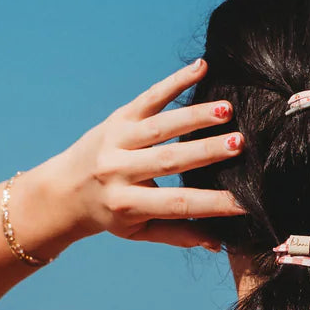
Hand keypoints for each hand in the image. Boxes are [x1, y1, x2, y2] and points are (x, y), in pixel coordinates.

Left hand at [27, 58, 245, 248]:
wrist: (64, 189)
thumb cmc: (112, 214)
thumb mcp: (139, 232)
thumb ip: (178, 234)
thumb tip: (219, 242)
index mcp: (126, 204)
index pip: (177, 204)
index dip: (213, 204)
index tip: (246, 200)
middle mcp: (118, 170)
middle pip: (169, 160)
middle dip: (207, 151)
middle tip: (241, 144)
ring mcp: (116, 139)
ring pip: (160, 126)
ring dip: (195, 116)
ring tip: (227, 109)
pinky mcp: (118, 117)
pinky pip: (149, 97)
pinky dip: (174, 81)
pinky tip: (201, 68)